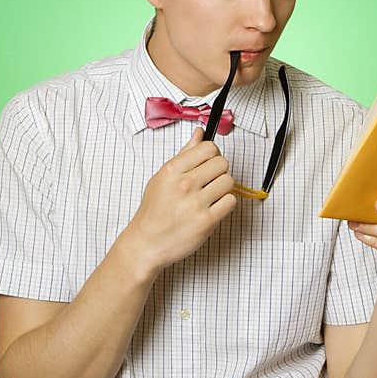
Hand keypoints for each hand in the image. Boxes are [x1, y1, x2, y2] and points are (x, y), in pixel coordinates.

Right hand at [124, 127, 236, 270]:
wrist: (146, 243)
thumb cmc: (154, 211)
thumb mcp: (162, 177)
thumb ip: (184, 155)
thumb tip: (199, 134)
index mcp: (172, 170)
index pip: (208, 148)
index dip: (212, 154)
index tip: (208, 163)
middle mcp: (184, 184)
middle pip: (222, 163)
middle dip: (219, 171)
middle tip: (209, 182)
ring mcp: (195, 203)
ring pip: (229, 181)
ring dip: (224, 188)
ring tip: (211, 196)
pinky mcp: (206, 221)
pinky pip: (230, 201)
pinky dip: (225, 204)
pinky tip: (213, 208)